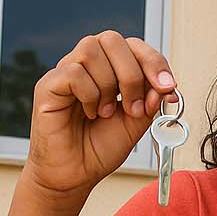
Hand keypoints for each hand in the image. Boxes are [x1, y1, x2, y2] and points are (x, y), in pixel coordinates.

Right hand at [22, 32, 177, 204]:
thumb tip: (163, 86)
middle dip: (133, 73)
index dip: (154, 62)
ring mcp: (65, 72)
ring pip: (91, 50)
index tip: (168, 87)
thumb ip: (151, 101)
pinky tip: (90, 113)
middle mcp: (87, 65)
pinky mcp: (48, 85)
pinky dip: (89, 93)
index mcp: (110, 69)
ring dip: (108, 85)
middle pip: (112, 39)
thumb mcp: (136, 124)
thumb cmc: (99, 148)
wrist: (74, 176)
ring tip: (107, 113)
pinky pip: (73, 72)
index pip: (133, 46)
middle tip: (135, 107)